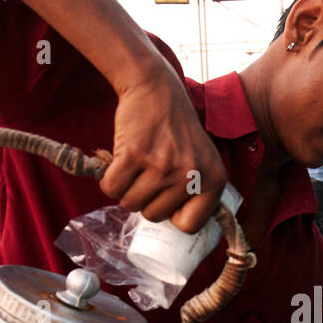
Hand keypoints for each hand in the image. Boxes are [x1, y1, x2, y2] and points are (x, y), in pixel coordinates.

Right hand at [100, 62, 225, 232]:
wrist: (156, 88)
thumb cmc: (176, 129)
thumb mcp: (203, 160)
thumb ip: (197, 193)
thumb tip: (180, 234)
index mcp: (213, 180)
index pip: (189, 226)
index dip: (173, 215)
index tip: (168, 198)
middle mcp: (191, 174)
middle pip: (154, 217)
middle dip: (145, 199)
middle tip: (149, 173)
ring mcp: (163, 165)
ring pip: (131, 204)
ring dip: (126, 190)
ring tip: (137, 166)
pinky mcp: (134, 154)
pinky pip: (112, 189)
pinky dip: (109, 180)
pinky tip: (120, 162)